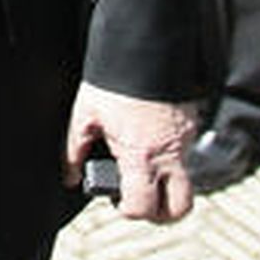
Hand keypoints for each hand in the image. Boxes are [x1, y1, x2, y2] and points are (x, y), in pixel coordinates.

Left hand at [63, 81, 198, 222]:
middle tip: (138, 197)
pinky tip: (147, 138)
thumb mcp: (84, 114)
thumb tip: (69, 176)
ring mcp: (185, 140)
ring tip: (139, 166)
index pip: (145, 206)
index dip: (129, 209)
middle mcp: (170, 152)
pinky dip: (168, 155)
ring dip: (165, 183)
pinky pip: (184, 152)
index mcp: (141, 154)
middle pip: (180, 207)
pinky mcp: (191, 125)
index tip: (117, 198)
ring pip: (185, 179)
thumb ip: (73, 149)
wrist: (144, 47)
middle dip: (161, 212)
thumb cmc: (110, 80)